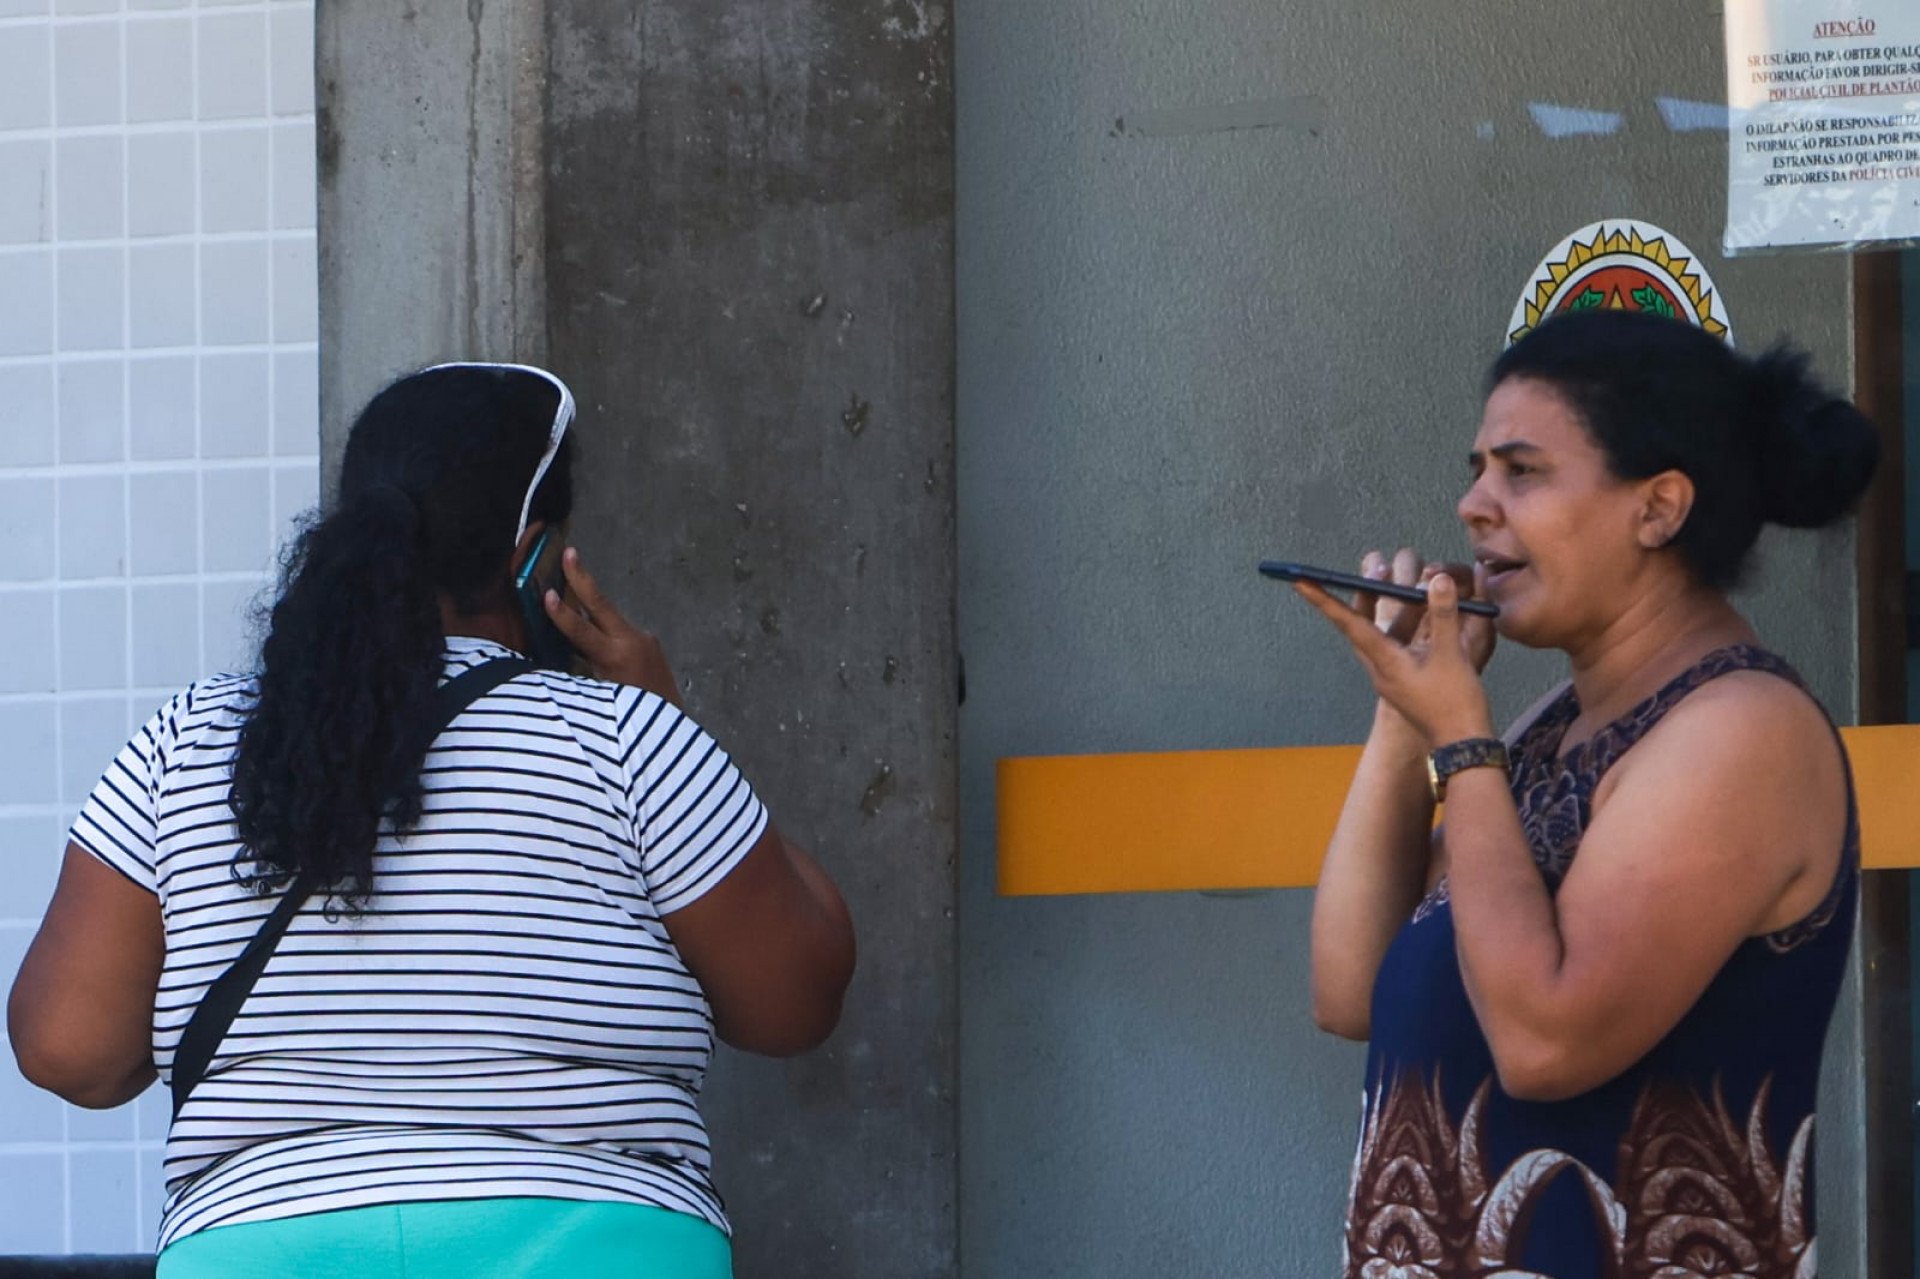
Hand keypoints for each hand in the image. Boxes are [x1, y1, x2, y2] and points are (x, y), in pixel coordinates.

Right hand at [543, 547, 684, 705]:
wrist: (672, 719)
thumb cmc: (630, 717)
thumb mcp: (601, 695)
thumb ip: (581, 670)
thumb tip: (560, 646)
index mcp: (616, 657)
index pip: (582, 631)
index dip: (562, 614)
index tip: (547, 594)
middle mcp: (632, 641)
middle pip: (601, 604)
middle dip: (581, 577)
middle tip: (569, 551)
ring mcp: (645, 639)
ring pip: (609, 618)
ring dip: (589, 605)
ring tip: (571, 578)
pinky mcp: (651, 642)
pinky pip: (620, 632)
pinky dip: (605, 631)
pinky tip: (599, 641)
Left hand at [1297, 554, 1495, 747]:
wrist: (1462, 743)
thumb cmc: (1454, 704)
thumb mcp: (1451, 655)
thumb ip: (1443, 615)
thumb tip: (1436, 579)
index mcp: (1385, 662)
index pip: (1349, 624)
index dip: (1324, 600)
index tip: (1299, 581)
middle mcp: (1380, 669)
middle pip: (1355, 627)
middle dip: (1348, 598)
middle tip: (1350, 575)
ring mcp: (1389, 677)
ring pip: (1371, 636)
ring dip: (1372, 610)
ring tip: (1379, 583)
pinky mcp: (1402, 681)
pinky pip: (1387, 646)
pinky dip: (1392, 625)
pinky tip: (1408, 615)